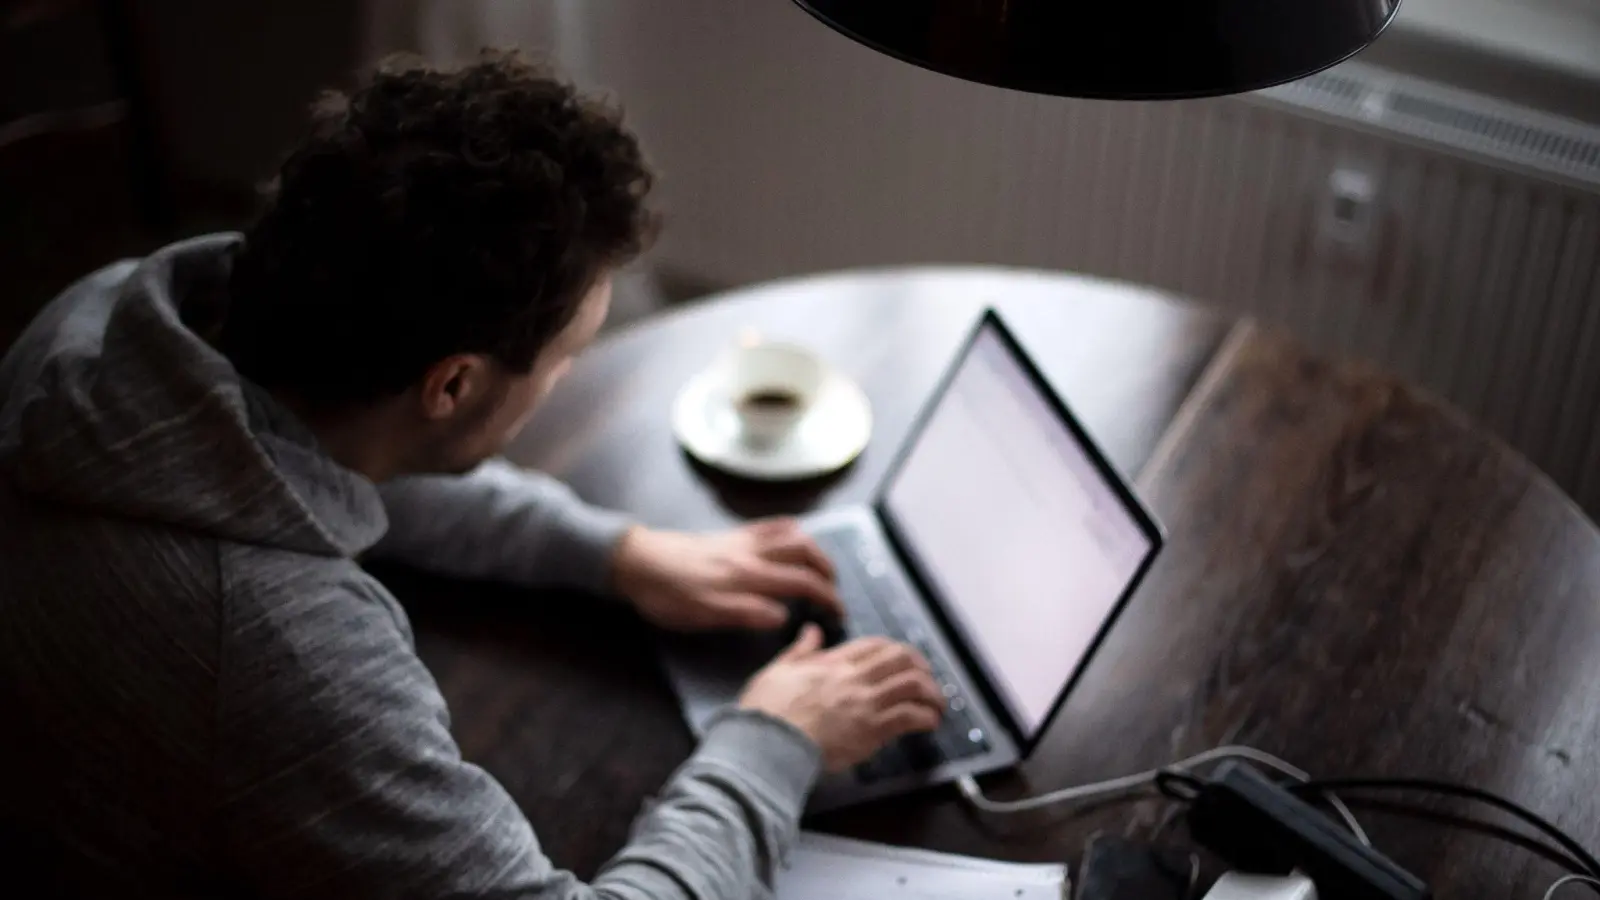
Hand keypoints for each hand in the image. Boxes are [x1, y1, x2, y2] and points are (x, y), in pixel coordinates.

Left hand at [611, 518, 842, 631]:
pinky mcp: (730, 534)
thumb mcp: (702, 614)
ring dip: (814, 549)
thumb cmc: (666, 594)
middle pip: (804, 553)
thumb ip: (745, 613)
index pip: (801, 583)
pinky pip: (770, 524)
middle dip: (827, 571)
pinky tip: (794, 537)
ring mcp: (741, 540)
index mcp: (747, 576)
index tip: (839, 613)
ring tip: (822, 567)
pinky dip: (791, 529)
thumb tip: (784, 617)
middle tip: (835, 591)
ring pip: (791, 534)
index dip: (826, 597)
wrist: (635, 560)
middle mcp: (750, 553)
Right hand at [738, 626, 945, 771]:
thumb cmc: (766, 711)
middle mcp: (853, 678)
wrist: (766, 742)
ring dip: (931, 693)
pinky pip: (909, 716)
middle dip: (921, 667)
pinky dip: (926, 717)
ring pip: (912, 684)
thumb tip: (811, 631)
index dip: (896, 650)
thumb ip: (799, 650)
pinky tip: (930, 723)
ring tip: (936, 705)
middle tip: (927, 680)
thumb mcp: (777, 670)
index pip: (875, 645)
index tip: (904, 660)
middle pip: (902, 658)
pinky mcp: (871, 730)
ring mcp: (864, 703)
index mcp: (832, 662)